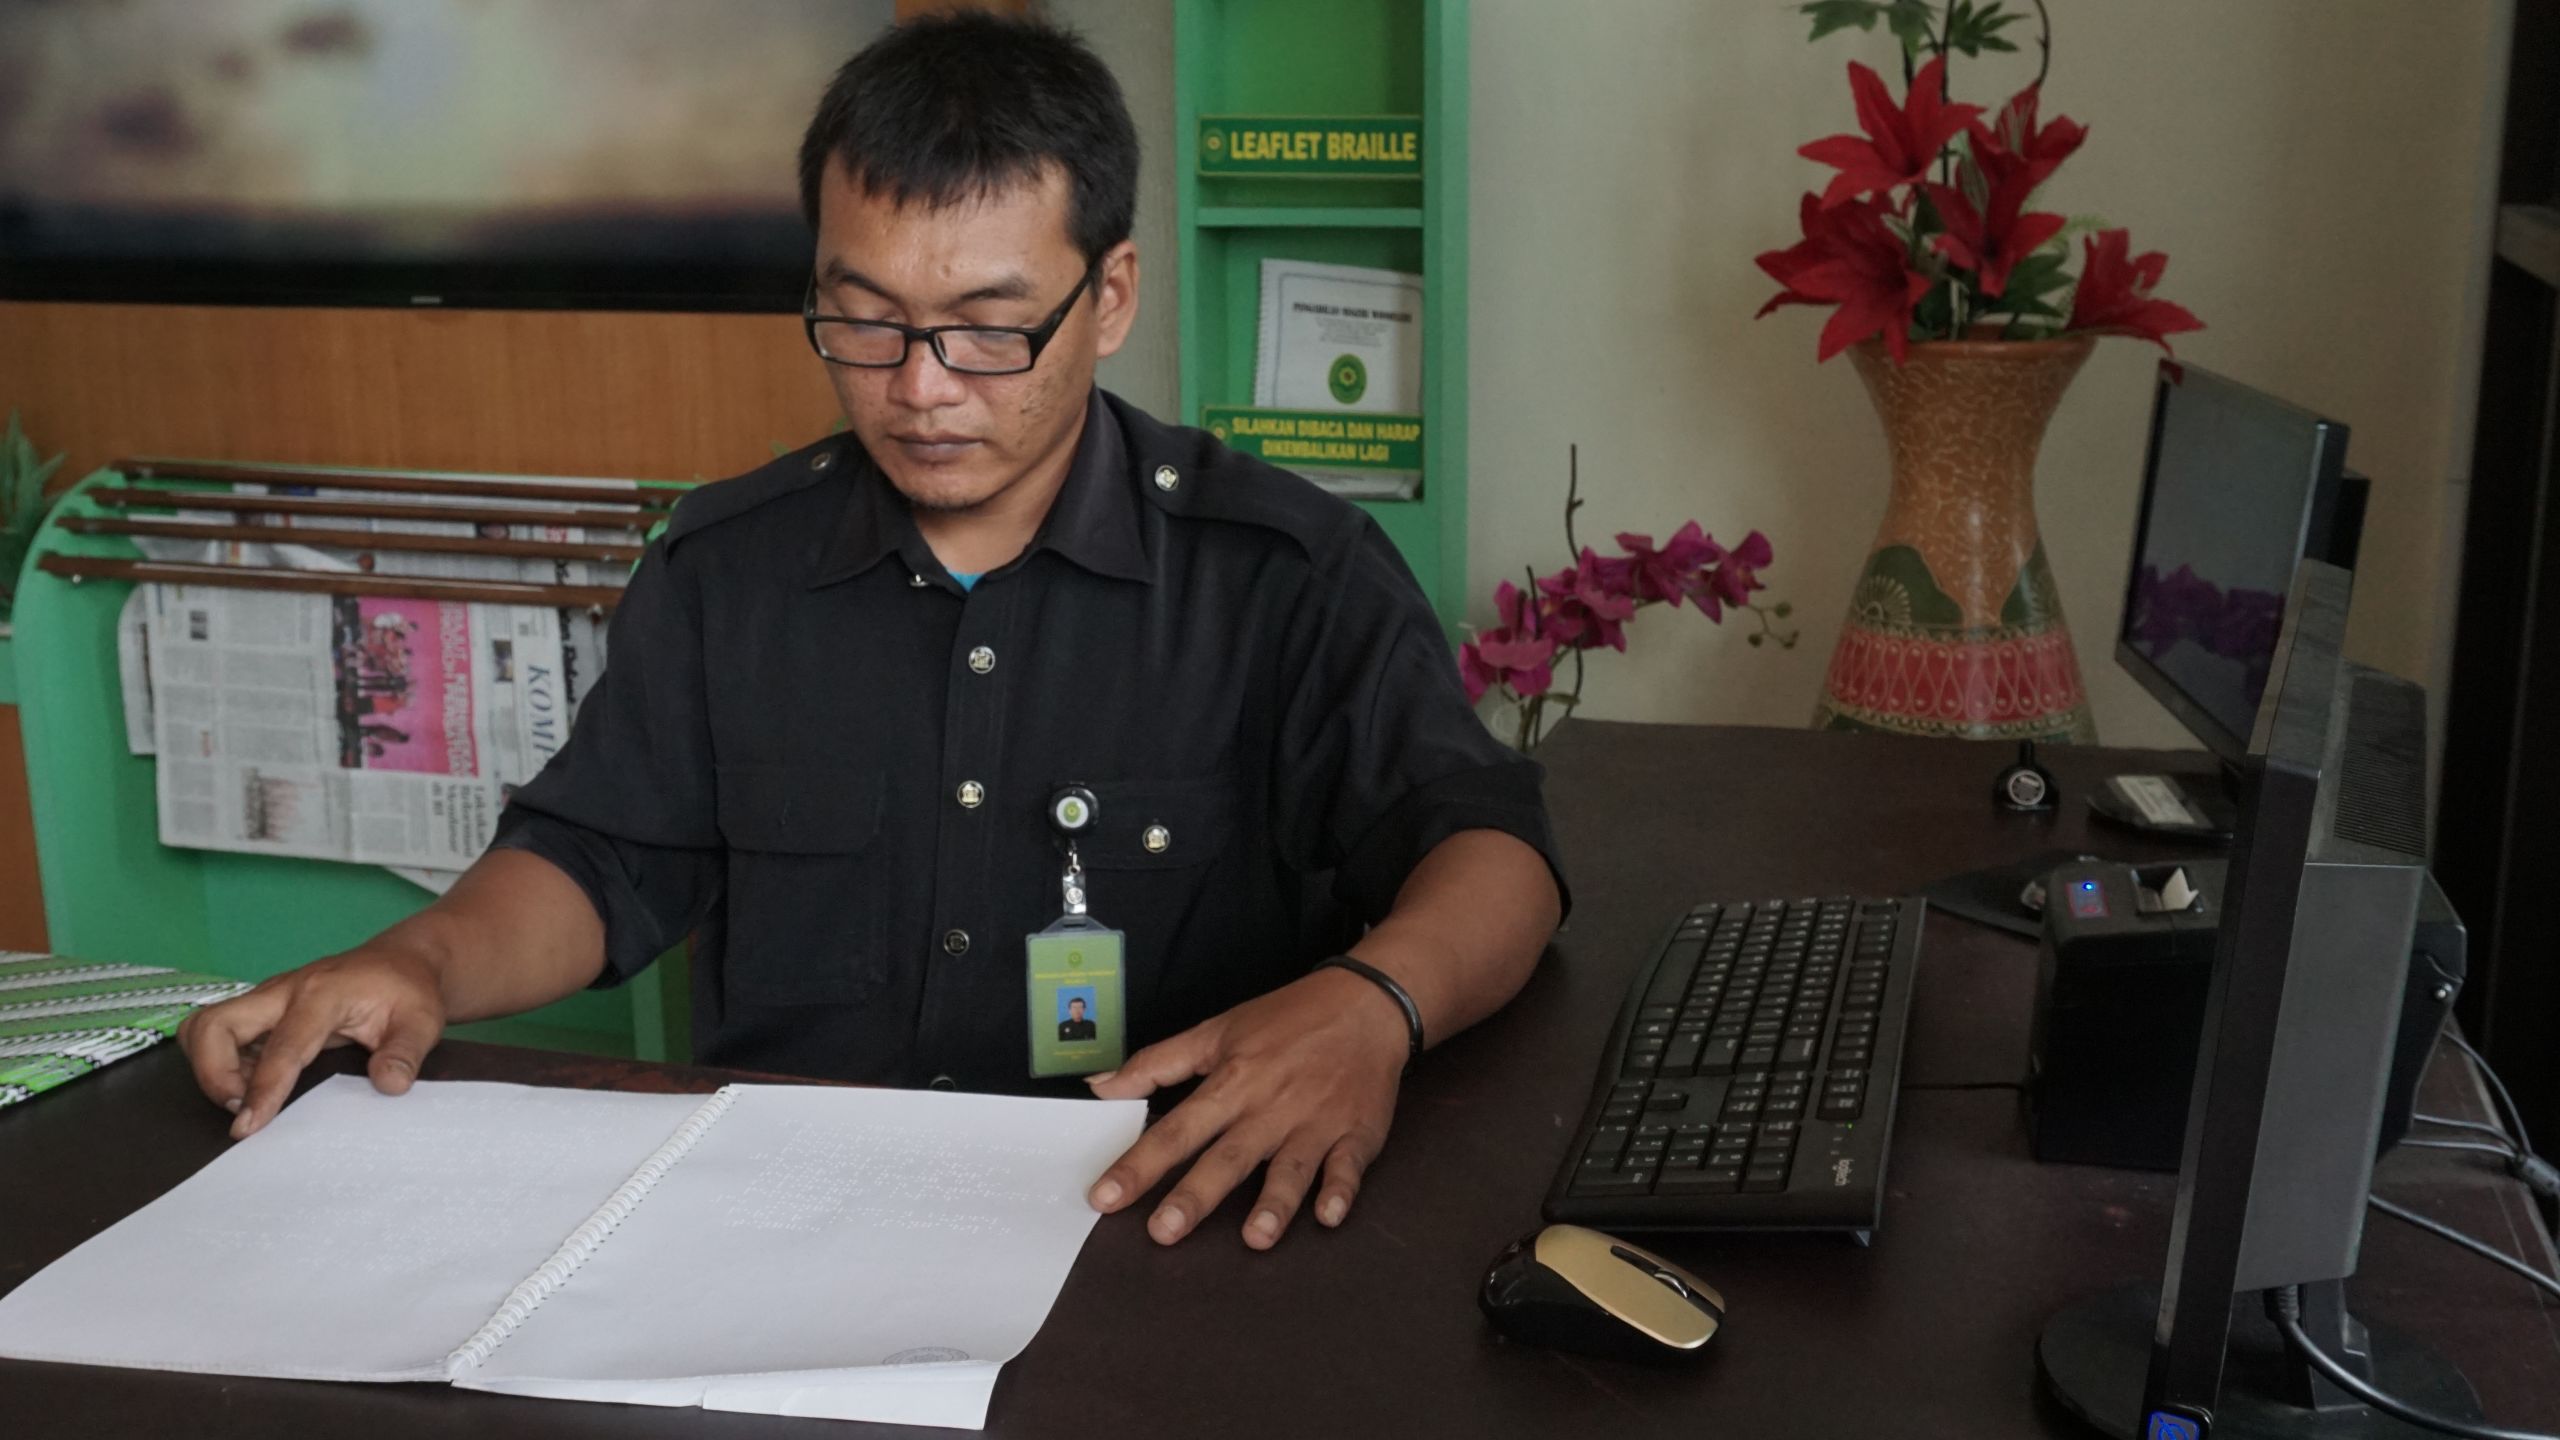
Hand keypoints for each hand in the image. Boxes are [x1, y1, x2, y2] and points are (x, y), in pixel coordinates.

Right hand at [176, 942, 448, 1140]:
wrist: (401, 963)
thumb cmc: (409, 993)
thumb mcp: (423, 1022)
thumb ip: (406, 1053)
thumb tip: (388, 1086)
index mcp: (323, 994)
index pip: (282, 1046)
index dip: (262, 1089)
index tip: (247, 1127)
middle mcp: (283, 992)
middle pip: (214, 1024)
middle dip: (211, 1073)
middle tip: (239, 1109)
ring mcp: (268, 1000)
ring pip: (206, 1027)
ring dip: (211, 1069)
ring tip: (244, 1099)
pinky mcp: (262, 1011)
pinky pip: (220, 1036)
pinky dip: (222, 1065)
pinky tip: (251, 1087)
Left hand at [1084, 967, 1407, 1249]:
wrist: (1365, 1004)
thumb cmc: (1284, 1020)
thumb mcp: (1215, 1032)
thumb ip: (1156, 1064)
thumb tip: (1098, 1086)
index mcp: (1231, 1083)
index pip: (1176, 1130)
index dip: (1139, 1166)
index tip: (1104, 1198)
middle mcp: (1269, 1108)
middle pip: (1228, 1157)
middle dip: (1196, 1195)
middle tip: (1163, 1233)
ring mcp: (1315, 1123)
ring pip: (1290, 1168)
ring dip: (1274, 1203)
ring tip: (1255, 1239)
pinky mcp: (1356, 1133)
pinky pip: (1348, 1166)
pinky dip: (1340, 1190)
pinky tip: (1327, 1216)